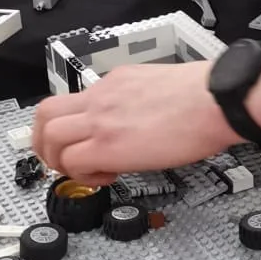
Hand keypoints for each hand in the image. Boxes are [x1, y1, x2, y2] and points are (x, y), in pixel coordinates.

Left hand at [32, 63, 235, 183]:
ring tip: (81, 172)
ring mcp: (101, 119)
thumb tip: (137, 122)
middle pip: (45, 113)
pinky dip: (81, 175)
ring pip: (50, 137)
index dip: (70, 125)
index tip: (82, 140)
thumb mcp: (160, 87)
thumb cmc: (204, 95)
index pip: (73, 101)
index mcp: (115, 83)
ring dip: (58, 160)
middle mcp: (101, 97)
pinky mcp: (108, 144)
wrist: (215, 100)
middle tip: (61, 159)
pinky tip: (105, 177)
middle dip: (45, 141)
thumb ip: (138, 101)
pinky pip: (73, 161)